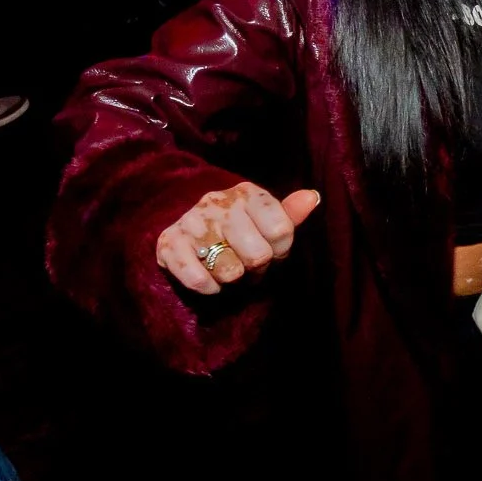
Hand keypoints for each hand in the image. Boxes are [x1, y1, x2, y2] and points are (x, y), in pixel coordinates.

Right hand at [156, 182, 320, 293]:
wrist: (187, 227)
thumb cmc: (238, 227)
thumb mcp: (265, 218)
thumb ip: (289, 214)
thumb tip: (312, 197)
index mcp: (247, 193)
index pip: (281, 230)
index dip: (280, 250)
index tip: (272, 249)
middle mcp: (218, 202)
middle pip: (257, 255)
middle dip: (256, 267)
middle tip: (247, 262)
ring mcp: (191, 221)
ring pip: (229, 271)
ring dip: (232, 278)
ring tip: (228, 267)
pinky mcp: (169, 243)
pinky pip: (197, 278)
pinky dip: (208, 287)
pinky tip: (211, 280)